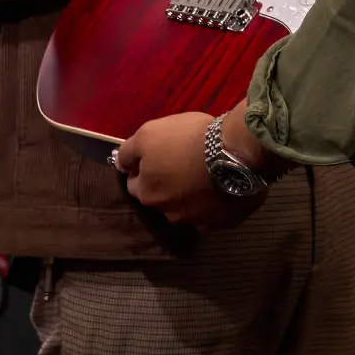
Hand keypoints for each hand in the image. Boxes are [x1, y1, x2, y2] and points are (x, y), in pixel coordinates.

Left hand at [116, 111, 251, 228]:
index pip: (135, 185)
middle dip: (166, 184)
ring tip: (204, 174)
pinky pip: (213, 213)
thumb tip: (119, 165)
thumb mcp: (148, 133)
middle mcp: (168, 213)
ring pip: (187, 208)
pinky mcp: (223, 222)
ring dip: (190, 195)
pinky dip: (214, 203)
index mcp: (148, 194)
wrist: (235, 151)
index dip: (143, 169)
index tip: (157, 155)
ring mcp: (197, 221)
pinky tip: (221, 187)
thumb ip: (128, 152)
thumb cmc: (188, 139)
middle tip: (181, 163)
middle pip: (161, 199)